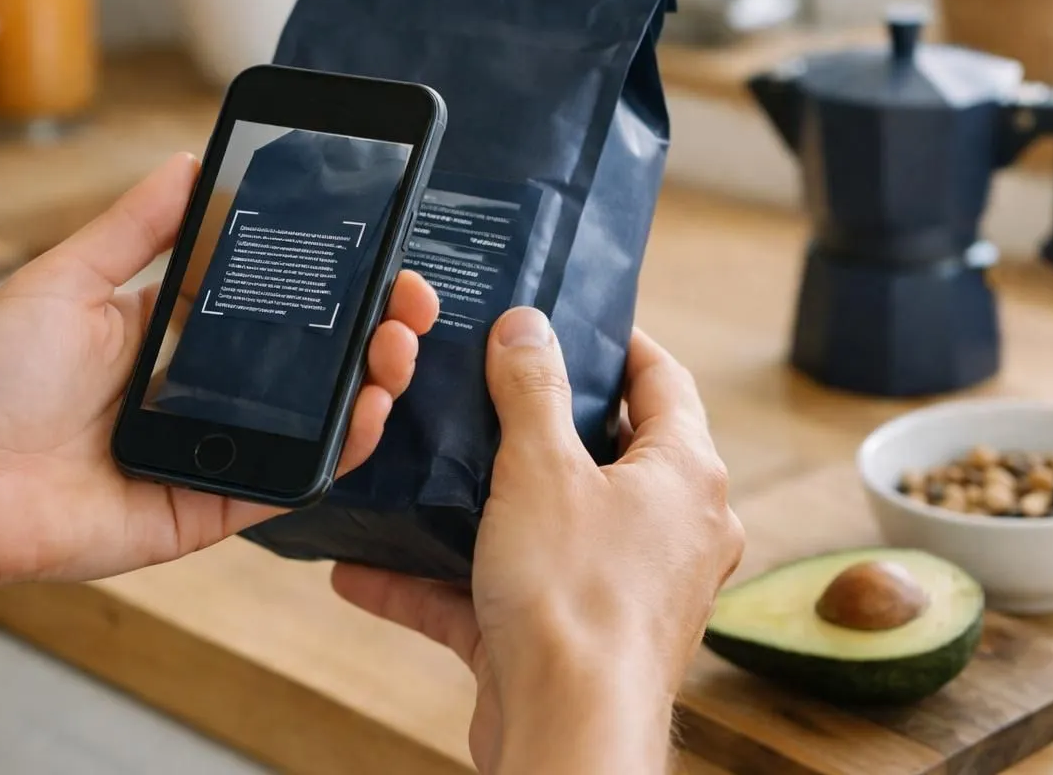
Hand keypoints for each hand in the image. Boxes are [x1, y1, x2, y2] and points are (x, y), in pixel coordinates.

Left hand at [0, 153, 439, 593]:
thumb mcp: (65, 279)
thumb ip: (135, 227)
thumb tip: (192, 158)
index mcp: (171, 334)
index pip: (270, 300)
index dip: (328, 278)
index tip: (377, 246)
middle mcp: (200, 392)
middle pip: (307, 360)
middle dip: (369, 328)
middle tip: (409, 299)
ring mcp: (211, 450)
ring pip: (312, 421)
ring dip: (368, 386)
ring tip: (397, 348)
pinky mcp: (208, 508)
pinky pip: (286, 481)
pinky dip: (335, 452)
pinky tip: (365, 413)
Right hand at [332, 308, 743, 774]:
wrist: (567, 732)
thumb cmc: (577, 599)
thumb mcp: (542, 468)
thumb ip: (531, 389)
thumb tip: (527, 326)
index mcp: (684, 476)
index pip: (661, 381)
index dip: (616, 343)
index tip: (566, 320)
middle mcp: (668, 530)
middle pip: (601, 452)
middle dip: (532, 424)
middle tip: (480, 382)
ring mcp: (620, 588)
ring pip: (542, 525)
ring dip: (473, 507)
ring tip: (417, 470)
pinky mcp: (568, 637)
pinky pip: (500, 592)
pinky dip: (442, 582)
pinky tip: (368, 570)